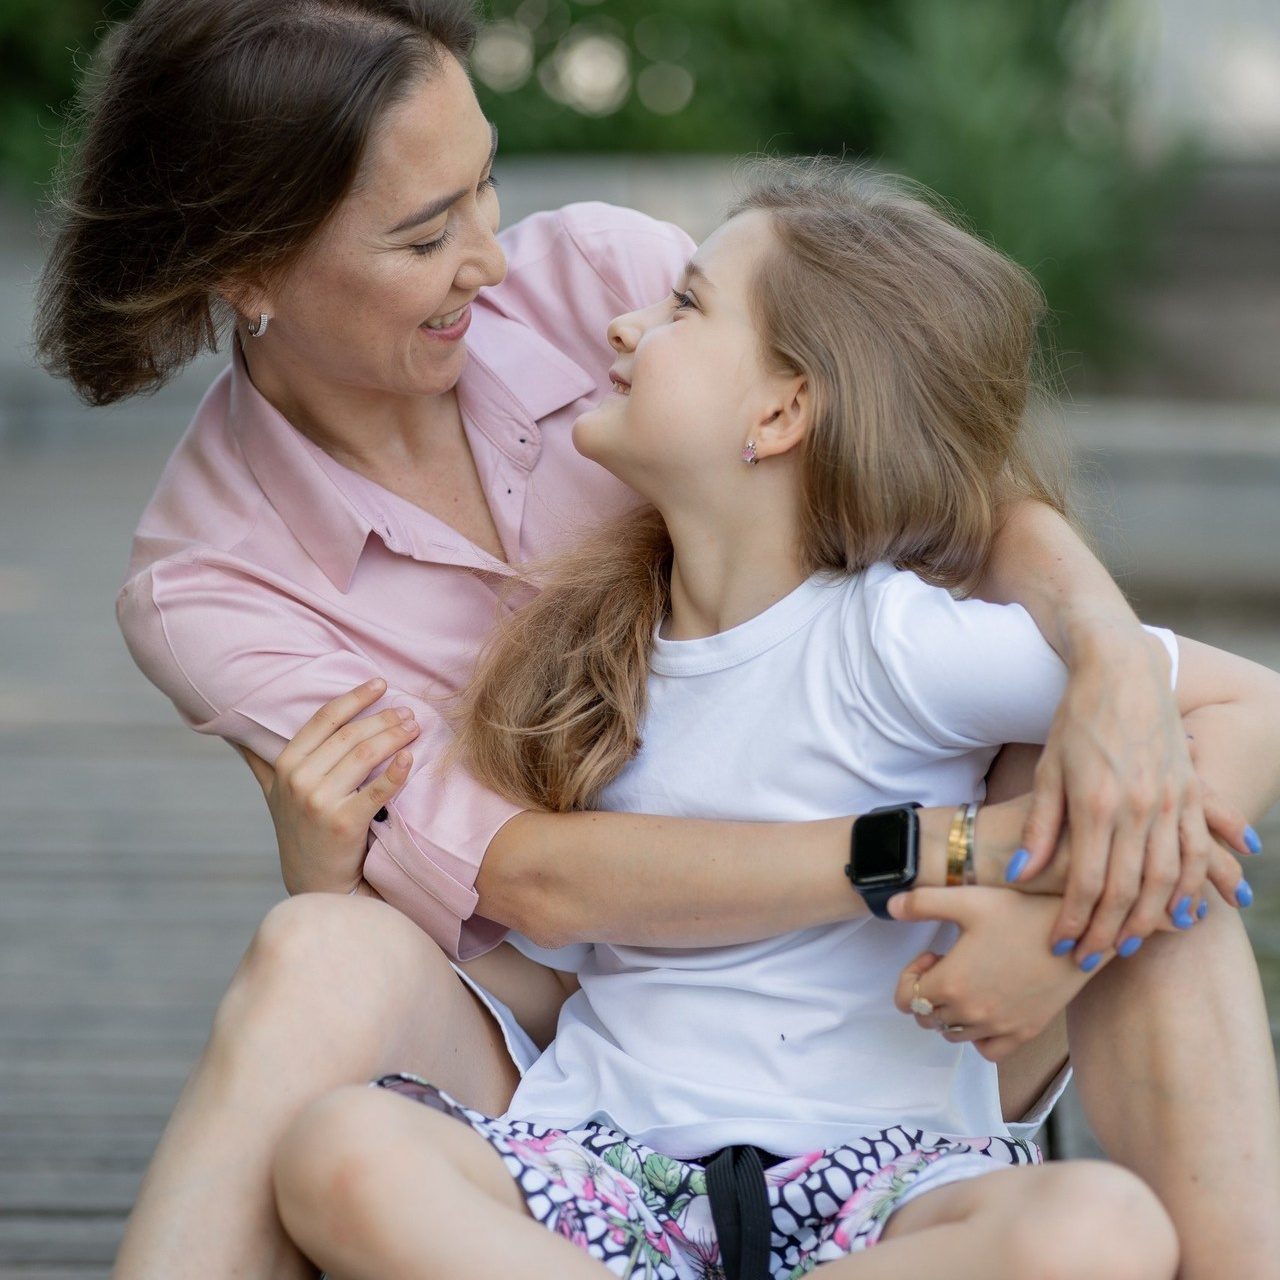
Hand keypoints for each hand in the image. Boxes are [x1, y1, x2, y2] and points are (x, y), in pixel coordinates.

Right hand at [240, 679, 417, 894]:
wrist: (314, 882)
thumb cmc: (300, 830)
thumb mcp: (272, 793)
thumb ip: (260, 762)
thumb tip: (234, 734)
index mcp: (286, 765)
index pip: (324, 719)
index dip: (354, 698)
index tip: (380, 684)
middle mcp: (299, 779)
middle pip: (349, 735)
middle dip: (382, 718)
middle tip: (408, 711)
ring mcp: (320, 801)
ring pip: (364, 756)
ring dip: (393, 737)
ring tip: (414, 728)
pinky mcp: (344, 823)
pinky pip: (376, 790)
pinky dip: (396, 771)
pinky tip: (410, 757)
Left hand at [889, 886, 1092, 1061]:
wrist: (1078, 930)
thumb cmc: (1022, 912)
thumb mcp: (968, 900)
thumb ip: (922, 902)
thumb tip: (890, 906)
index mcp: (951, 983)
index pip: (905, 999)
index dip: (911, 976)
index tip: (933, 955)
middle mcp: (972, 1013)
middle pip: (927, 1017)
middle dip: (929, 991)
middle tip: (950, 964)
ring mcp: (999, 1027)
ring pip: (954, 1035)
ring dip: (951, 1012)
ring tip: (970, 980)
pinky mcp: (1025, 1033)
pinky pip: (988, 1051)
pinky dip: (979, 1036)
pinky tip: (988, 1006)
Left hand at [1013, 630, 1245, 961]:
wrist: (1122, 671)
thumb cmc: (1076, 719)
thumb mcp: (1048, 770)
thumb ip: (1040, 826)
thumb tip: (1022, 875)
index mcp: (1098, 804)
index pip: (1088, 882)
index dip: (1075, 920)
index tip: (1060, 946)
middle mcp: (1140, 808)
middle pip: (1129, 891)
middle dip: (1108, 931)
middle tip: (1089, 959)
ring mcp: (1171, 801)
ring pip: (1168, 879)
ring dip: (1151, 918)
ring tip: (1131, 944)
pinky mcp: (1191, 792)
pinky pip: (1199, 850)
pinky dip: (1196, 885)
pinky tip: (1190, 912)